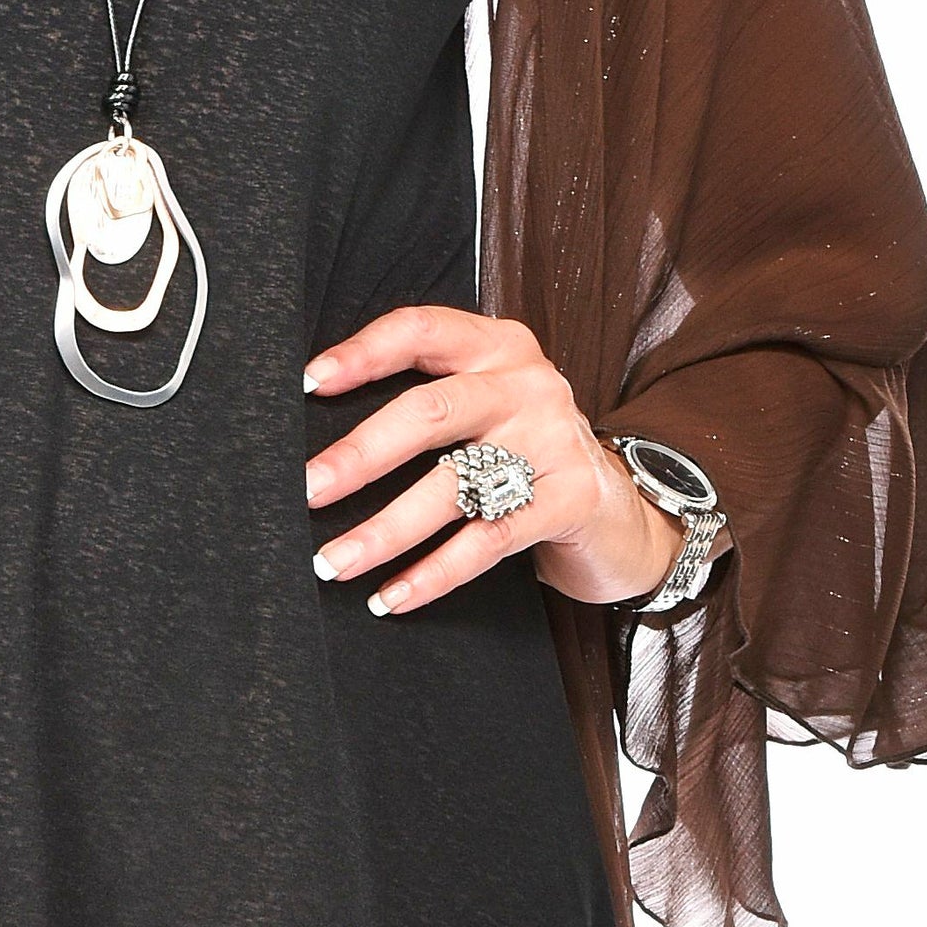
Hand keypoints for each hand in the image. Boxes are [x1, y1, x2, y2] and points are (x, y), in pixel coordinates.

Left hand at [302, 305, 726, 613]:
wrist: (619, 507)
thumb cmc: (521, 447)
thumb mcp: (482, 400)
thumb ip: (425, 395)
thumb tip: (317, 422)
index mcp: (495, 345)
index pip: (419, 331)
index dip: (362, 353)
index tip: (308, 383)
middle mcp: (527, 383)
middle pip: (430, 411)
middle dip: (360, 454)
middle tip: (308, 488)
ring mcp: (553, 440)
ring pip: (452, 485)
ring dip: (385, 530)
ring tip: (334, 560)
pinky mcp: (572, 499)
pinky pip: (487, 540)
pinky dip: (433, 573)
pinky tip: (392, 595)